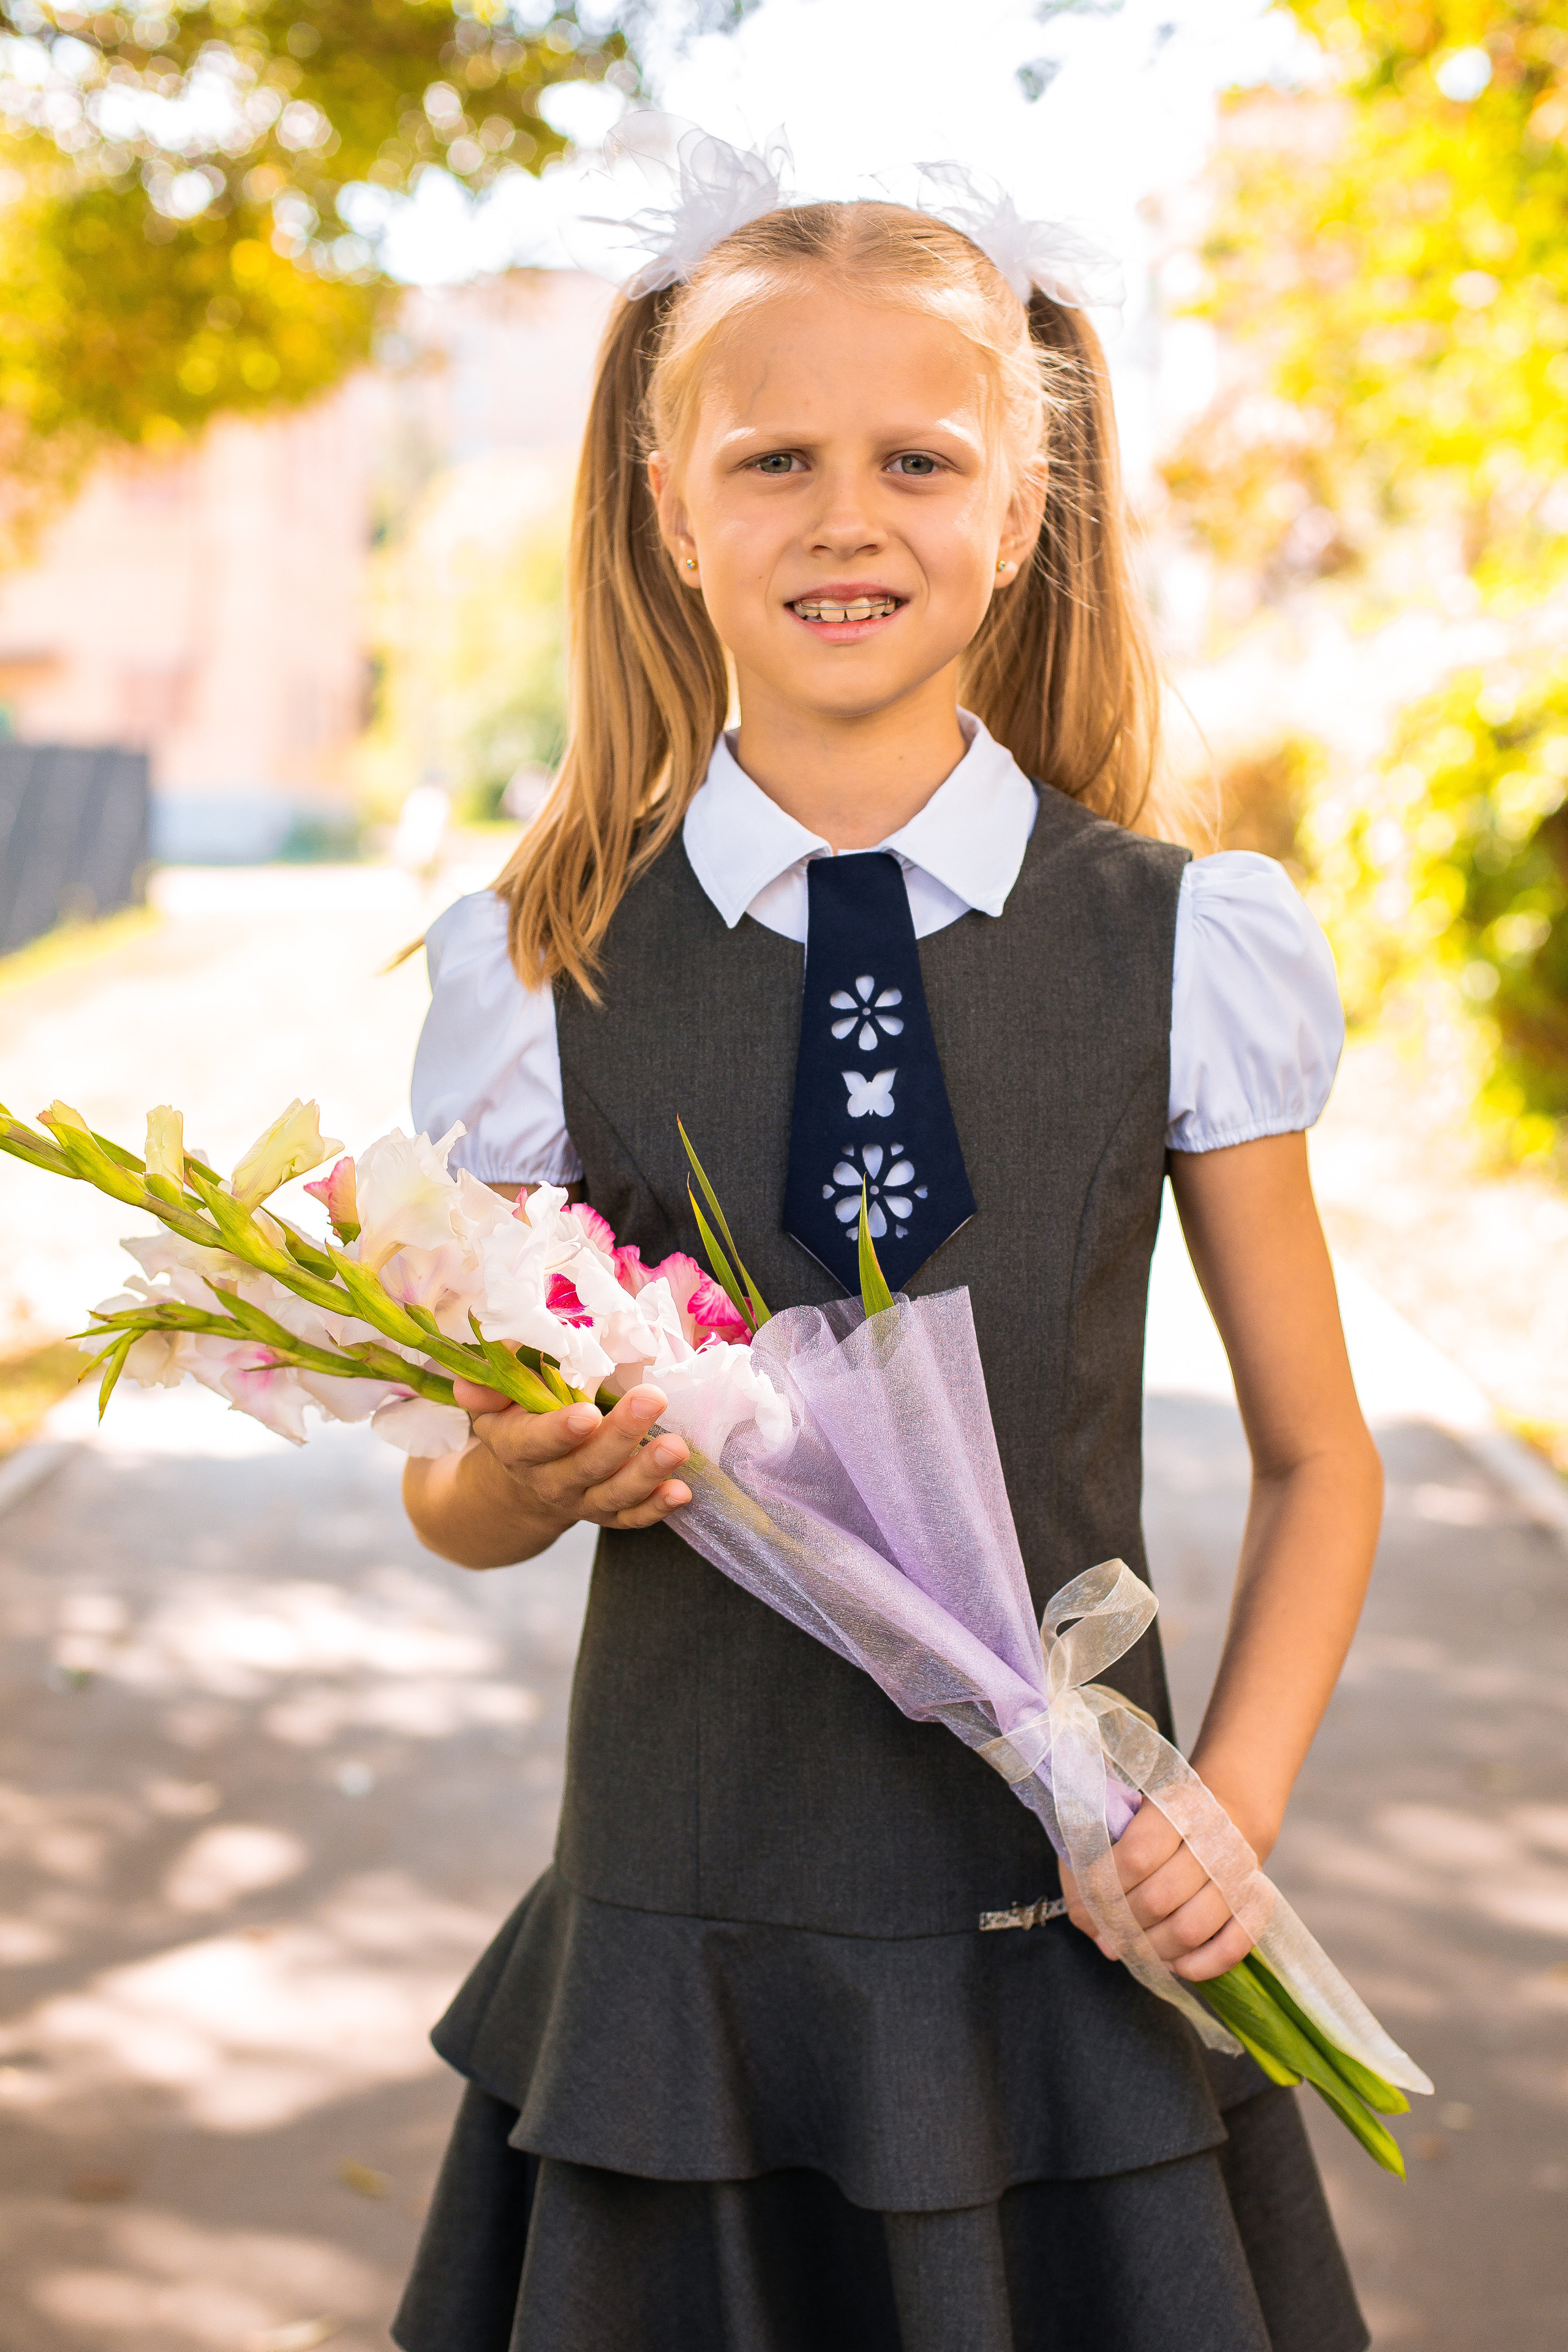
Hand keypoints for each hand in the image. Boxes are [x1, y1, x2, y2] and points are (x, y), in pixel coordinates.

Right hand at [454, 1377, 691, 1537]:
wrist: (522, 1482)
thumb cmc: (516, 1422)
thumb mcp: (495, 1404)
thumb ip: (489, 1389)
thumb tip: (468, 1384)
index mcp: (517, 1448)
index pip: (536, 1442)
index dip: (559, 1431)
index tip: (588, 1412)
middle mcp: (549, 1481)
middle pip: (585, 1465)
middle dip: (620, 1435)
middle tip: (651, 1400)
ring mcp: (581, 1501)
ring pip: (614, 1495)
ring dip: (647, 1473)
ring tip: (676, 1448)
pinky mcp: (609, 1514)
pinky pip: (632, 1518)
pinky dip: (657, 1507)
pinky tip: (682, 1491)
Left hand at [1059, 1799, 1254, 1982]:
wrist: (1230, 1814)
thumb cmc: (1165, 1822)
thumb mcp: (1131, 1818)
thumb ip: (1100, 1860)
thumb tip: (1086, 1921)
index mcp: (1177, 1809)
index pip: (1135, 1856)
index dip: (1103, 1885)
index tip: (1086, 1901)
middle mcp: (1214, 1840)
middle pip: (1158, 1898)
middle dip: (1122, 1923)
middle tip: (1106, 1930)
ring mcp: (1241, 1875)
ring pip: (1190, 1929)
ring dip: (1152, 1949)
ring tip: (1134, 1947)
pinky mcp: (1259, 1905)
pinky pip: (1231, 1949)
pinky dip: (1198, 1966)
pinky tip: (1173, 1963)